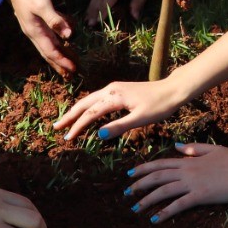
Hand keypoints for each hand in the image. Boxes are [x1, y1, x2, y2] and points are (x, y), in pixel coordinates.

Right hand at [9, 0, 77, 77]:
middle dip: (59, 65)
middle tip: (70, 76)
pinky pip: (47, 39)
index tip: (73, 70)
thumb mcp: (42, 5)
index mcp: (36, 32)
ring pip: (48, 47)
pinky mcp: (36, 23)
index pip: (51, 52)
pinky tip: (61, 45)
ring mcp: (34, 29)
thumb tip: (68, 36)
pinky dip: (55, 45)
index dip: (62, 61)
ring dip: (57, 57)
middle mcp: (34, 34)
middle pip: (48, 54)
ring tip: (66, 66)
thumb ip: (55, 20)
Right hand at [53, 77, 184, 141]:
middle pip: (84, 103)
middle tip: (56, 128)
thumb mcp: (140, 119)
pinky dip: (87, 107)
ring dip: (77, 111)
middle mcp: (111, 89)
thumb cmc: (159, 106)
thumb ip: (119, 127)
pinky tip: (85, 114)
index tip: (67, 138)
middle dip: (70, 116)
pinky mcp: (118, 90)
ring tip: (66, 122)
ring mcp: (114, 88)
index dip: (77, 126)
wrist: (172, 90)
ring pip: (89, 100)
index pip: (90, 113)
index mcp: (114, 97)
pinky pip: (97, 99)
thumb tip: (98, 135)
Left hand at [123, 144, 227, 221]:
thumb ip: (194, 148)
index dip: (143, 169)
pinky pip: (179, 204)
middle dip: (139, 185)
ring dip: (147, 200)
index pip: (160, 163)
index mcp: (189, 160)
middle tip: (126, 193)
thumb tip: (177, 146)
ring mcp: (193, 183)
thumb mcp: (213, 149)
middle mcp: (187, 171)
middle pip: (157, 176)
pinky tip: (155, 219)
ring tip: (135, 208)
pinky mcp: (201, 195)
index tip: (129, 174)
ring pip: (163, 190)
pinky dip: (165, 212)